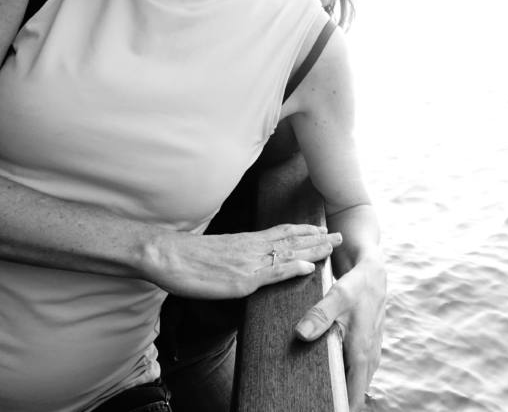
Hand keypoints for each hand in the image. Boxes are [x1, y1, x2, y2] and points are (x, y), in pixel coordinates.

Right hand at [145, 223, 341, 298]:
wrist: (167, 255)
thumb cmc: (186, 257)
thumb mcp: (218, 253)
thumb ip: (236, 255)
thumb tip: (244, 261)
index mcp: (246, 241)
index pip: (281, 233)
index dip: (303, 231)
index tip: (322, 228)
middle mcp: (252, 248)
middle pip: (291, 240)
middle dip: (317, 238)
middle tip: (341, 235)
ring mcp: (249, 262)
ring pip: (288, 252)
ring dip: (314, 249)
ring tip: (334, 245)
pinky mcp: (241, 279)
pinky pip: (271, 273)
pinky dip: (291, 268)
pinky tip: (309, 267)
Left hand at [294, 255, 385, 410]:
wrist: (372, 271)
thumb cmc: (357, 284)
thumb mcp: (337, 296)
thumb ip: (320, 315)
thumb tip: (301, 334)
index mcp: (363, 351)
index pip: (354, 394)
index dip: (341, 406)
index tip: (325, 410)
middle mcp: (369, 355)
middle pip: (355, 391)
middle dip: (338, 399)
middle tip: (313, 402)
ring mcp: (370, 350)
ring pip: (357, 380)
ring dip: (343, 386)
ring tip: (319, 393)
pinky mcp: (366, 344)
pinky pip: (357, 368)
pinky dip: (346, 374)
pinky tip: (330, 372)